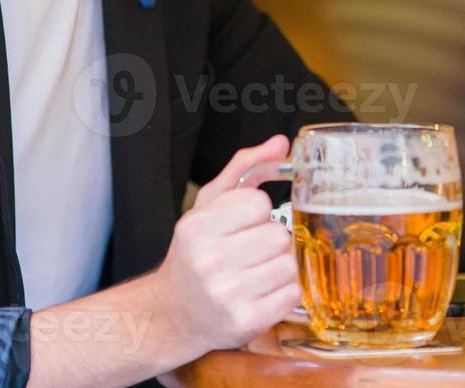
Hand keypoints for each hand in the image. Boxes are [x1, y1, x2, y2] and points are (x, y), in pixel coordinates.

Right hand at [149, 134, 299, 356]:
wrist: (173, 313)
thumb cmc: (194, 255)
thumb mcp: (208, 206)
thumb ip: (245, 169)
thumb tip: (280, 143)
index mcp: (198, 227)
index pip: (259, 203)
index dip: (256, 214)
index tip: (241, 226)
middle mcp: (209, 260)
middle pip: (279, 234)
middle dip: (270, 240)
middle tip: (250, 251)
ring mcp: (228, 294)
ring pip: (289, 264)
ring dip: (278, 266)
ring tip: (255, 272)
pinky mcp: (246, 322)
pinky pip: (292, 294)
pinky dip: (283, 292)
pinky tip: (260, 292)